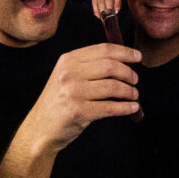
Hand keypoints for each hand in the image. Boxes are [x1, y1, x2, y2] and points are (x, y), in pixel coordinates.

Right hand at [20, 43, 141, 153]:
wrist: (40, 128)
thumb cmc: (60, 101)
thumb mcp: (67, 76)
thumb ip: (89, 65)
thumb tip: (124, 60)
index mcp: (68, 60)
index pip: (103, 50)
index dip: (125, 52)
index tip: (138, 57)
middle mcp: (69, 73)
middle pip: (111, 66)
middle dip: (129, 73)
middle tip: (135, 80)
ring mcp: (72, 92)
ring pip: (113, 87)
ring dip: (129, 91)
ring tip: (133, 95)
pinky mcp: (78, 111)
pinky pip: (110, 107)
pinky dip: (125, 108)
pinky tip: (132, 108)